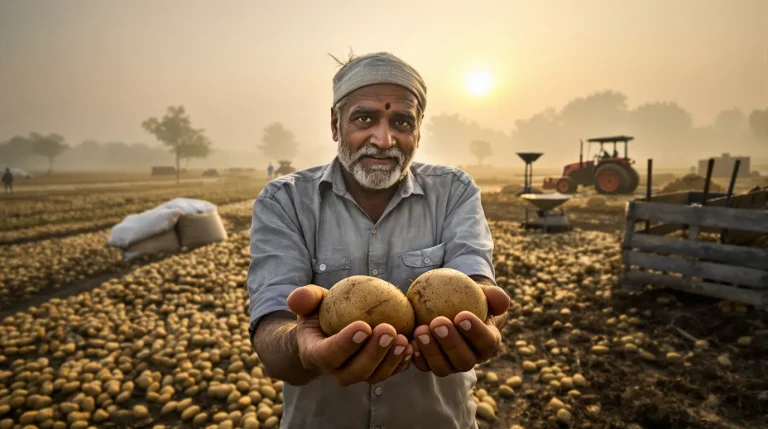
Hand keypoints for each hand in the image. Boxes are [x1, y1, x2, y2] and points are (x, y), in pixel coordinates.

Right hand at [286, 285, 413, 385]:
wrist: (330, 330)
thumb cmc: (321, 312)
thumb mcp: (311, 302)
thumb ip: (305, 298)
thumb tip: (296, 299)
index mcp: (316, 354)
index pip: (329, 354)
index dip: (346, 344)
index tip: (363, 326)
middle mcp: (336, 371)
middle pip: (355, 371)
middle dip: (373, 353)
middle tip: (388, 330)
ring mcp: (357, 375)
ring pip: (375, 376)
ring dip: (391, 360)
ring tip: (404, 340)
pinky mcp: (375, 373)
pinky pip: (390, 373)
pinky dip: (402, 362)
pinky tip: (413, 345)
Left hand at [410, 284, 509, 376]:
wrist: (451, 306)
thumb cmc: (471, 298)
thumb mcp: (483, 292)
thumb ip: (493, 295)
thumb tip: (500, 298)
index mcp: (488, 343)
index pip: (486, 342)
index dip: (475, 332)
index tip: (461, 315)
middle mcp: (471, 359)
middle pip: (464, 359)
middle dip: (451, 343)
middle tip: (438, 323)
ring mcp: (450, 365)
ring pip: (442, 366)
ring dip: (431, 350)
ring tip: (420, 330)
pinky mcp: (431, 365)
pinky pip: (423, 365)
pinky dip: (416, 355)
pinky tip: (408, 340)